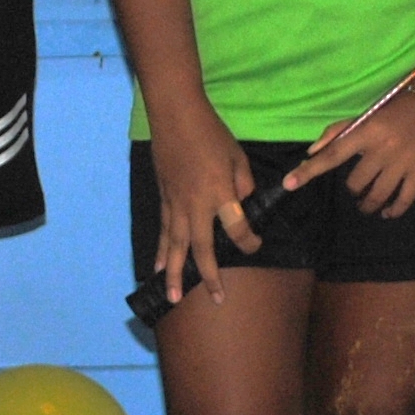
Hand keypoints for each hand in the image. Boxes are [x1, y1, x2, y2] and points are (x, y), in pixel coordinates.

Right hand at [148, 108, 260, 305]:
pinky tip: (159, 267)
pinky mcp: (164, 198)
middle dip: (209, 275)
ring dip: (175, 274)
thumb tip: (243, 203)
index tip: (255, 243)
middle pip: (202, 248)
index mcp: (220, 193)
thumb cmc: (212, 133)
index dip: (249, 241)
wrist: (175, 115)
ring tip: (174, 298)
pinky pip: (164, 231)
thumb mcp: (238, 156)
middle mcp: (196, 205)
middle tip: (216, 299)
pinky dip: (162, 251)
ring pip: (176, 246)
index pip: (237, 229)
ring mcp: (176, 203)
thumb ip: (243, 184)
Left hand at [286, 89, 414, 218]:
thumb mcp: (366, 114)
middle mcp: (381, 148)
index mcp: (365, 131)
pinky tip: (387, 212)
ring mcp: (402, 161)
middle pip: (355, 182)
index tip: (288, 184)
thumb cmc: (396, 105)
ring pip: (377, 195)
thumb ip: (337, 132)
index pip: (330, 154)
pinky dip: (393, 210)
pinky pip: (404, 199)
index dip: (308, 170)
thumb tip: (310, 152)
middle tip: (357, 187)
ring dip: (368, 205)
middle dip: (353, 189)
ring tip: (367, 205)